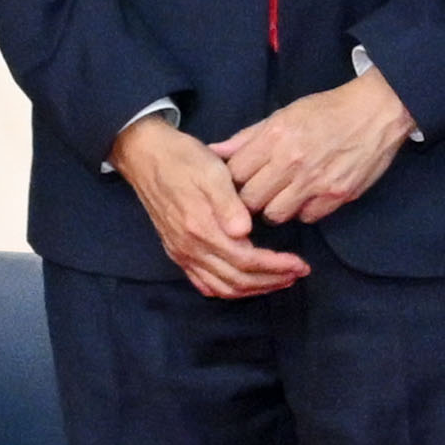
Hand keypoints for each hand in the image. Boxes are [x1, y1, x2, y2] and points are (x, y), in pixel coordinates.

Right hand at [116, 112, 306, 304]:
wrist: (145, 156)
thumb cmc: (183, 159)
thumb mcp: (211, 172)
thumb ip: (228, 204)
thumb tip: (245, 233)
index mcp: (201, 229)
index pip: (246, 261)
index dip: (276, 266)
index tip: (300, 263)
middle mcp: (189, 248)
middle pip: (237, 280)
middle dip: (272, 280)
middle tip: (298, 273)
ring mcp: (181, 253)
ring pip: (222, 287)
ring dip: (253, 289)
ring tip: (280, 280)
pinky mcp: (176, 252)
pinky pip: (203, 283)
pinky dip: (228, 289)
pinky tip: (244, 284)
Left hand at [214, 59, 416, 231]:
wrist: (377, 112)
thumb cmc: (327, 110)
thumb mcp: (283, 114)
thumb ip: (248, 137)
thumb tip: (214, 151)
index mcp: (275, 137)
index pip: (235, 174)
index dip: (233, 180)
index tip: (240, 179)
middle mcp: (292, 162)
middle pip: (250, 200)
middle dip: (249, 199)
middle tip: (258, 191)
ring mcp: (316, 182)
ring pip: (275, 215)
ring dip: (274, 208)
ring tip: (281, 195)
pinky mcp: (337, 196)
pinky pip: (307, 217)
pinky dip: (303, 210)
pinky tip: (306, 197)